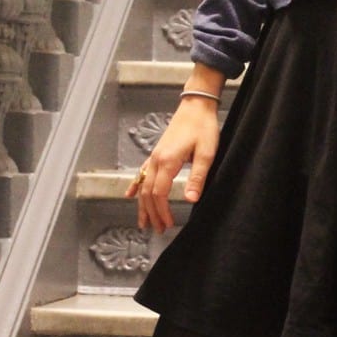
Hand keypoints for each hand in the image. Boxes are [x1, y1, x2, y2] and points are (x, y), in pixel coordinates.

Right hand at [126, 98, 219, 234]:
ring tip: (143, 222)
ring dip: (143, 205)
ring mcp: (154, 156)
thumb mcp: (206, 153)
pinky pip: (141, 173)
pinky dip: (135, 186)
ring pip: (143, 185)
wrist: (196, 106)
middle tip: (158, 230)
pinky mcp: (157, 153)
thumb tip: (191, 199)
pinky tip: (130, 195)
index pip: (159, 194)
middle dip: (152, 213)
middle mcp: (156, 160)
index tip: (168, 224)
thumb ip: (197, 177)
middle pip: (148, 193)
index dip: (162, 211)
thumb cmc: (203, 127)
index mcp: (167, 161)